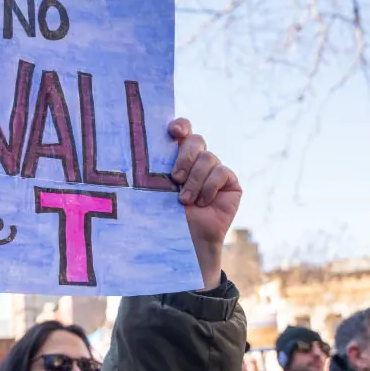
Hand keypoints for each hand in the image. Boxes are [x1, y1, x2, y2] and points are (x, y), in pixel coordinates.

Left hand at [168, 118, 241, 288]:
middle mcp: (196, 161)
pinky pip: (222, 172)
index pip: (181, 131)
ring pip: (208, 158)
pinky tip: (202, 203)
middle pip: (196, 140)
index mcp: (175, 158)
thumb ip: (154, 170)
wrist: (184, 244)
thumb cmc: (162, 219)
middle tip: (174, 178)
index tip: (173, 132)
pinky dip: (210, 186)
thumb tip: (139, 148)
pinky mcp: (230, 183)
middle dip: (184, 157)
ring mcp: (215, 171)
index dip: (180, 126)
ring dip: (195, 179)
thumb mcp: (154, 192)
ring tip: (184, 201)